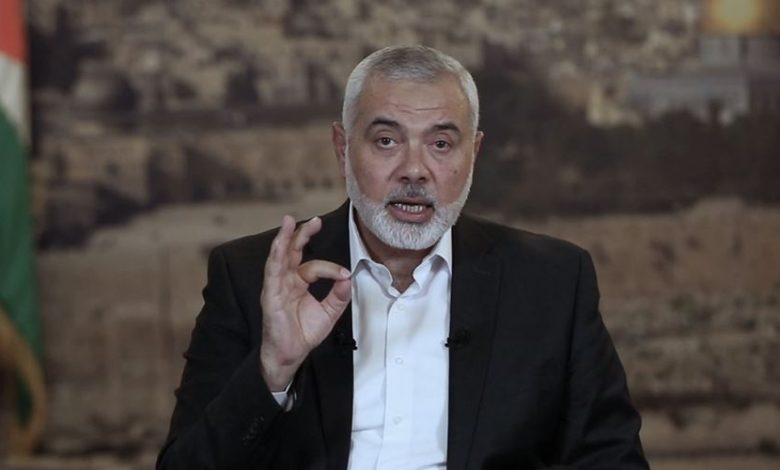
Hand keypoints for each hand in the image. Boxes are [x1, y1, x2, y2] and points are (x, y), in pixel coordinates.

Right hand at [259, 215, 351, 390]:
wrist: (290, 354)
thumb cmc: (303, 333)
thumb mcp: (329, 313)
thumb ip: (339, 296)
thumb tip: (347, 279)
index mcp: (298, 282)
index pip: (314, 266)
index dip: (331, 268)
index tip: (344, 274)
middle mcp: (286, 280)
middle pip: (292, 251)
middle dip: (302, 234)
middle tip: (315, 220)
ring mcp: (276, 286)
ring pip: (279, 256)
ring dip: (284, 238)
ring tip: (288, 222)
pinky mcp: (270, 294)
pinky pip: (272, 272)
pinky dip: (276, 256)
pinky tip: (279, 244)